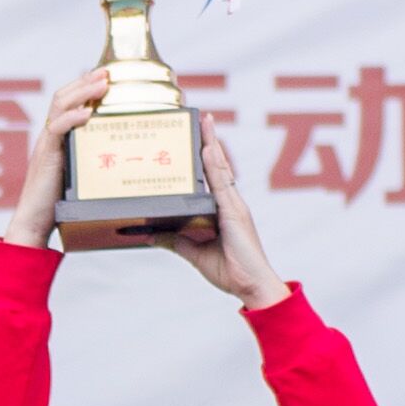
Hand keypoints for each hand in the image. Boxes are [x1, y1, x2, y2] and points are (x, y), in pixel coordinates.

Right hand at [0, 68, 112, 247]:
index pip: (67, 103)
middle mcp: (50, 137)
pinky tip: (87, 113)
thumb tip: (121, 159)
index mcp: (57, 140)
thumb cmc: (58, 206)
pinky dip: (72, 118)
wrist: (34, 223)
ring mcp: (47, 145)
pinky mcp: (46, 156)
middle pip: (62, 97)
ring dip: (82, 92)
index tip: (104, 76)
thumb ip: (92, 163)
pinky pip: (57, 129)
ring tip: (102, 83)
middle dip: (85, 81)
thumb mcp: (80, 177)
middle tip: (107, 72)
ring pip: (59, 107)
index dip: (83, 87)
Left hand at [168, 112, 291, 309]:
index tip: (200, 135)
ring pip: (222, 169)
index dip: (208, 155)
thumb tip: (151, 235)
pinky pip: (223, 183)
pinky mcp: (235, 213)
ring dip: (213, 144)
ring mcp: (235, 206)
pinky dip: (215, 164)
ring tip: (205, 122)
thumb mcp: (195, 255)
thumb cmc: (232, 272)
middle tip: (202, 118)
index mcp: (224, 212)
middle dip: (210, 142)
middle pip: (219, 166)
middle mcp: (231, 204)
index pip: (214, 178)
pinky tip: (208, 149)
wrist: (253, 287)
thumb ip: (176, 242)